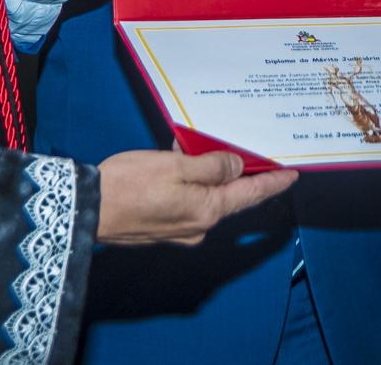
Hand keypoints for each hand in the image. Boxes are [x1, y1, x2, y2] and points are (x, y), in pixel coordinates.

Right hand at [96, 148, 297, 244]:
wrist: (88, 210)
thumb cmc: (129, 185)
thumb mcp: (175, 166)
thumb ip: (211, 166)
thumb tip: (237, 166)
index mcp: (207, 209)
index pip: (251, 194)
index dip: (274, 182)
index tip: (292, 174)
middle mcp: (198, 224)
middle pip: (230, 197)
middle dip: (241, 175)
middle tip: (254, 154)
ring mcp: (179, 229)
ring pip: (205, 197)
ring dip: (209, 176)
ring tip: (205, 150)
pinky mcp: (161, 228)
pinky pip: (186, 202)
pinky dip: (188, 184)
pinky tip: (178, 166)